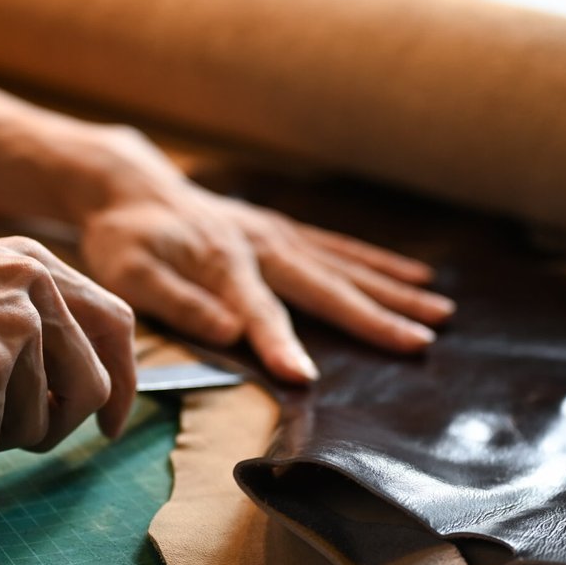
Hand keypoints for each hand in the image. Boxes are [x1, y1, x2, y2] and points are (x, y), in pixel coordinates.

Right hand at [0, 236, 135, 458]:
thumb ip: (17, 317)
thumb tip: (68, 386)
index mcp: (33, 263)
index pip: (113, 323)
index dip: (122, 380)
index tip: (112, 423)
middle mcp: (36, 286)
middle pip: (91, 387)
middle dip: (54, 429)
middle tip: (3, 439)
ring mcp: (19, 326)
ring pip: (36, 425)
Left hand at [80, 179, 453, 384]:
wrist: (132, 186)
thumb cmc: (125, 237)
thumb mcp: (129, 273)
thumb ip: (177, 303)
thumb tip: (226, 331)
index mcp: (222, 263)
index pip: (257, 313)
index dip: (280, 347)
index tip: (306, 379)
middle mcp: (262, 246)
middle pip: (324, 287)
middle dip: (373, 317)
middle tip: (420, 344)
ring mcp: (279, 234)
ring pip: (345, 266)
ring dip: (394, 291)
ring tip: (440, 313)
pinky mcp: (286, 230)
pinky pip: (341, 248)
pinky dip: (381, 263)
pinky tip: (417, 277)